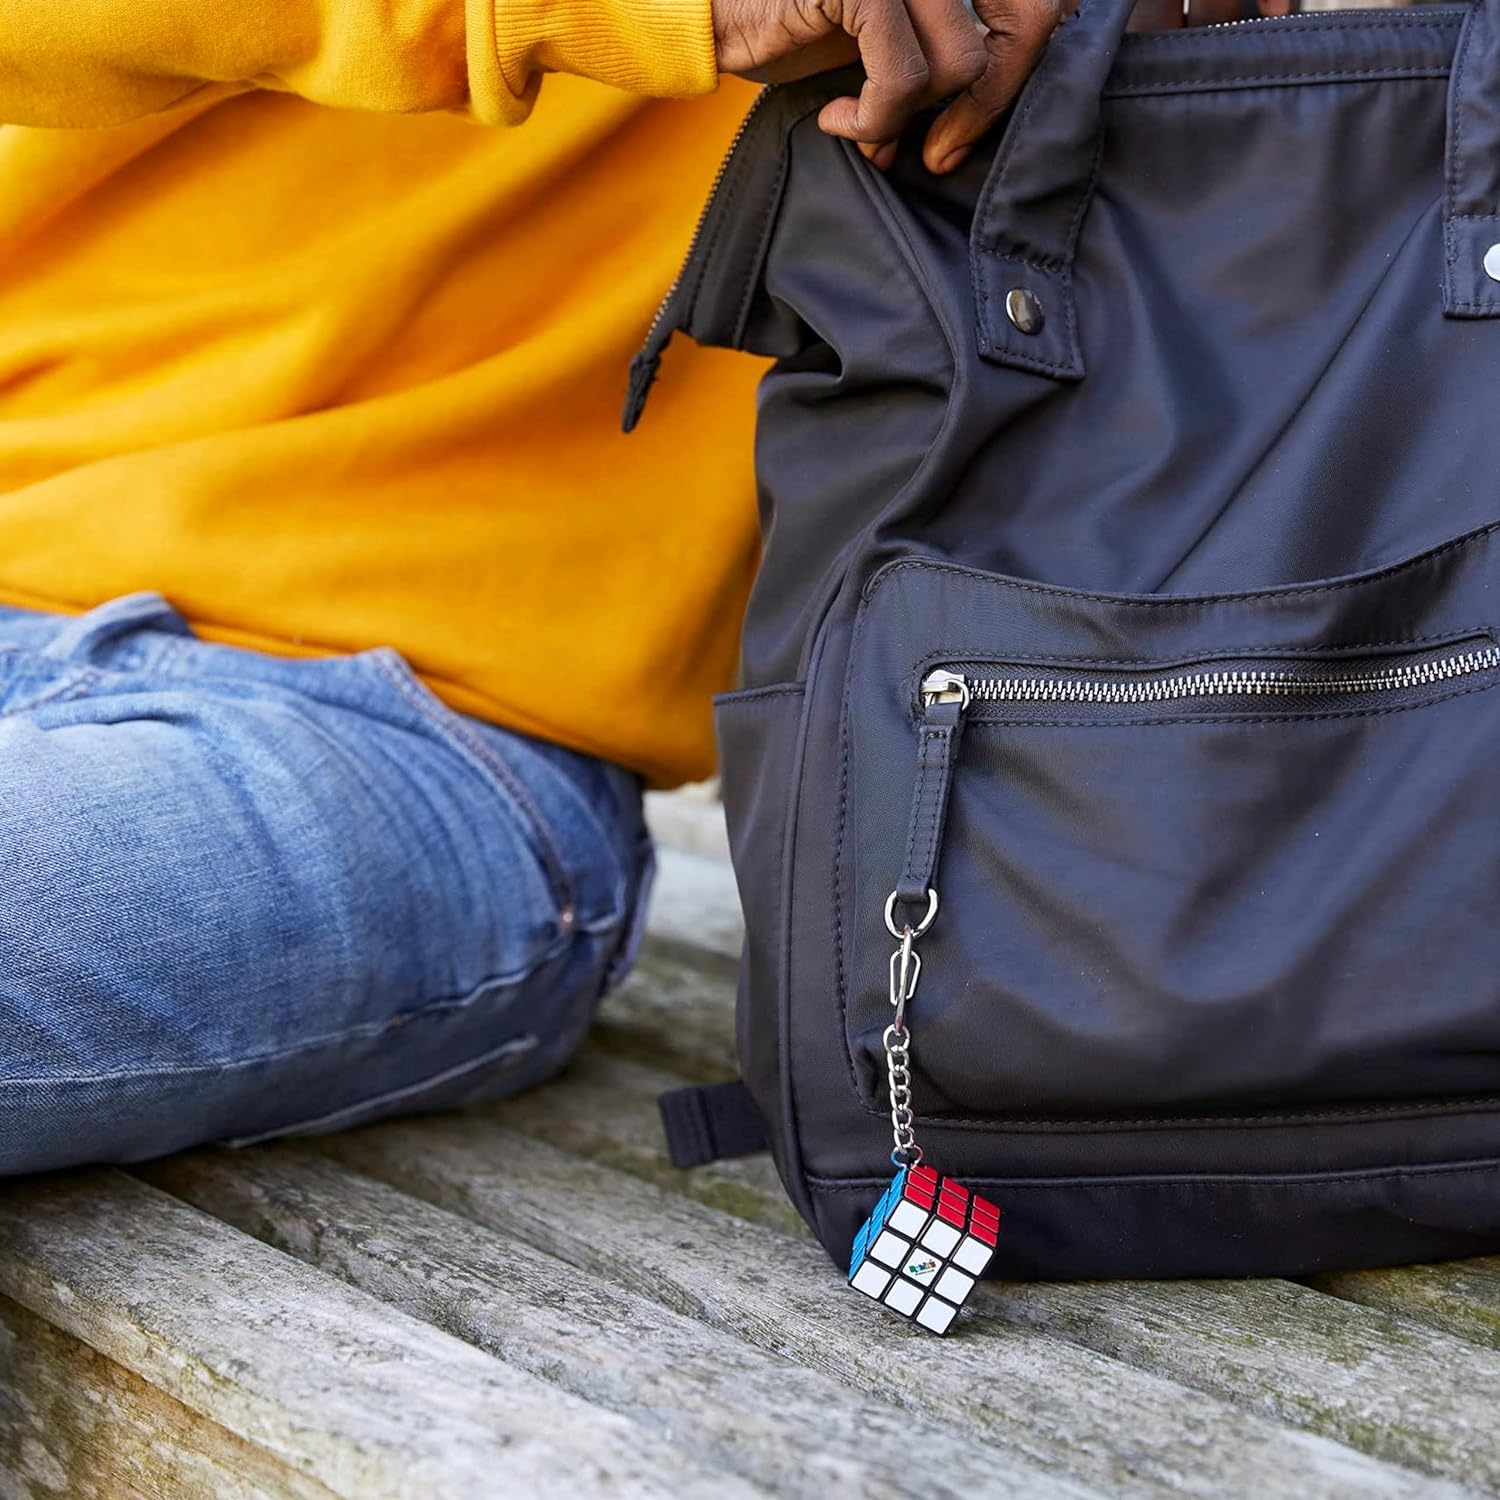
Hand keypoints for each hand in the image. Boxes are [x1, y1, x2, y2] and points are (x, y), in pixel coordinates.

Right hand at [713, 0, 1060, 173]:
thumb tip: (1012, 94)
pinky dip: (874, 119)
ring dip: (912, 118)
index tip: (972, 123)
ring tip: (868, 126)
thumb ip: (956, 42)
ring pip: (964, 63)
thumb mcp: (896, 34)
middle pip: (1027, 22)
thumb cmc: (801, 26)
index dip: (1021, 70)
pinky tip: (838, 120)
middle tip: (942, 152)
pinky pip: (904, 79)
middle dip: (988, 105)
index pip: (1042, 3)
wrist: (714, 17)